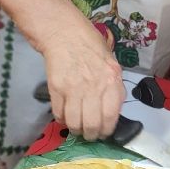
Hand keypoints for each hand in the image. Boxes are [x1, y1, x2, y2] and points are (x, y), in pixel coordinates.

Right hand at [40, 14, 123, 139]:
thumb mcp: (111, 65)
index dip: (106, 130)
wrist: (65, 34)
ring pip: (74, 123)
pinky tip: (65, 116)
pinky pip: (59, 113)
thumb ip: (113, 88)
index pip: (111, 117)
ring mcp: (74, 89)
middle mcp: (94, 87)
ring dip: (75, 129)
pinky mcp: (56, 88)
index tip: (103, 133)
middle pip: (92, 124)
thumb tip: (112, 112)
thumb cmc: (91, 47)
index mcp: (112, 81)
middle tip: (89, 134)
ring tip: (76, 127)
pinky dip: (62, 119)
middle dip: (90, 134)